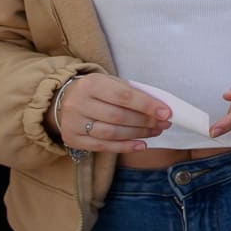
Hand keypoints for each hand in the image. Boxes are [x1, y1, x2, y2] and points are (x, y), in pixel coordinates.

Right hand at [51, 73, 171, 151]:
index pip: (123, 96)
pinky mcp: (71, 139)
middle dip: (146, 122)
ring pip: (111, 133)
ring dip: (138, 134)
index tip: (166, 113)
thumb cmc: (96, 91)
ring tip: (155, 132)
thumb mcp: (111, 83)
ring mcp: (72, 122)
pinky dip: (124, 147)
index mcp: (91, 84)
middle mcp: (78, 103)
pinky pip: (102, 146)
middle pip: (118, 117)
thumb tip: (160, 108)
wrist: (63, 99)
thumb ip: (131, 93)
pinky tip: (141, 145)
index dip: (147, 106)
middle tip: (164, 124)